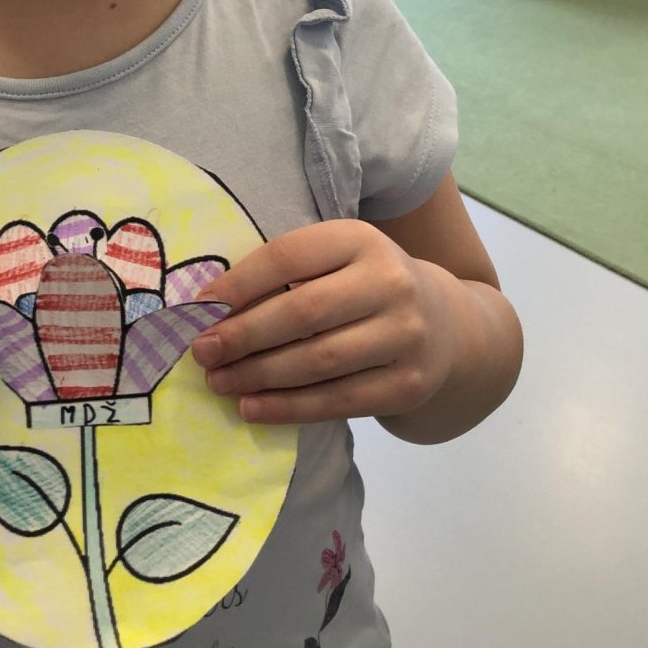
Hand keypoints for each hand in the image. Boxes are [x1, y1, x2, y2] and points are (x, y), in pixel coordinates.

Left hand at [191, 219, 458, 424]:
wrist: (448, 326)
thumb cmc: (366, 286)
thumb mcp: (337, 259)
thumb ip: (285, 274)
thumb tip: (210, 308)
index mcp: (360, 239)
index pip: (288, 257)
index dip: (238, 283)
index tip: (199, 307)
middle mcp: (390, 282)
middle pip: (301, 312)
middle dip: (242, 335)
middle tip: (201, 351)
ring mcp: (405, 336)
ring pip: (318, 361)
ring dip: (258, 375)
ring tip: (218, 381)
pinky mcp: (408, 384)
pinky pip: (338, 401)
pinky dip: (288, 408)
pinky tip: (252, 407)